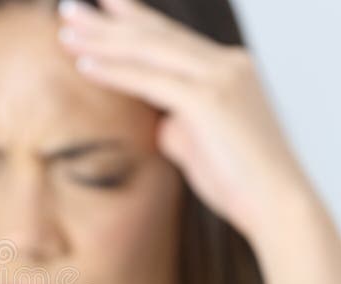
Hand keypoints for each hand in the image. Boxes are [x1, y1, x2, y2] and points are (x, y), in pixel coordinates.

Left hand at [57, 0, 309, 238]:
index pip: (170, 36)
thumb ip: (176, 122)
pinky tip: (83, 65)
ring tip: (65, 30)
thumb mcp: (198, 142)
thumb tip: (158, 120)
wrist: (275, 206)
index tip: (102, 4)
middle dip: (108, 20)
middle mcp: (226, 63)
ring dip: (103, 39)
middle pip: (155, 34)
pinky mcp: (210, 99)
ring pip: (149, 50)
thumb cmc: (237, 180)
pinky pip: (150, 81)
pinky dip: (115, 72)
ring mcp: (220, 77)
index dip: (133, 17)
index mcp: (226, 68)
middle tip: (68, 8)